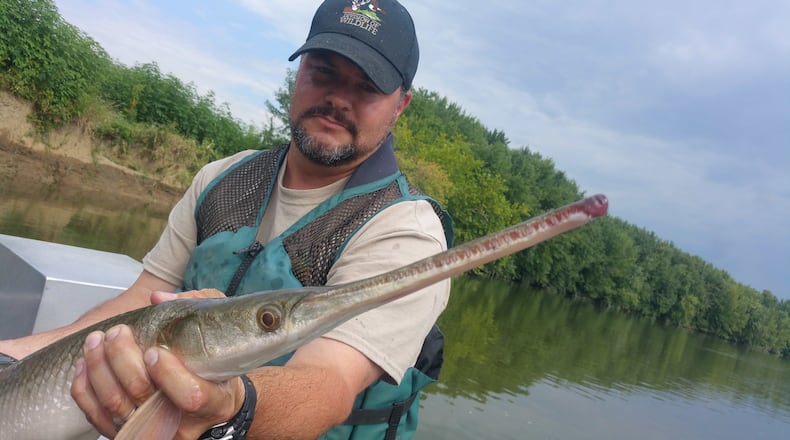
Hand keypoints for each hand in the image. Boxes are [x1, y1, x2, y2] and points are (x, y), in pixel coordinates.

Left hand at [71, 289, 243, 438]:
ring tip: (96, 341)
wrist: (213, 407)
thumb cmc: (217, 370)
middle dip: (122, 358)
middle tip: (118, 333)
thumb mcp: (219, 336)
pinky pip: (98, 417)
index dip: (168, 374)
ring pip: (115, 406)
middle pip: (142, 395)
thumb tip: (157, 298)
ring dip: (99, 368)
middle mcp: (181, 424)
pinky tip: (85, 365)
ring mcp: (154, 431)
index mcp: (213, 402)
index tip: (155, 350)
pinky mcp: (130, 434)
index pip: (190, 396)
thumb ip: (197, 309)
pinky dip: (85, 390)